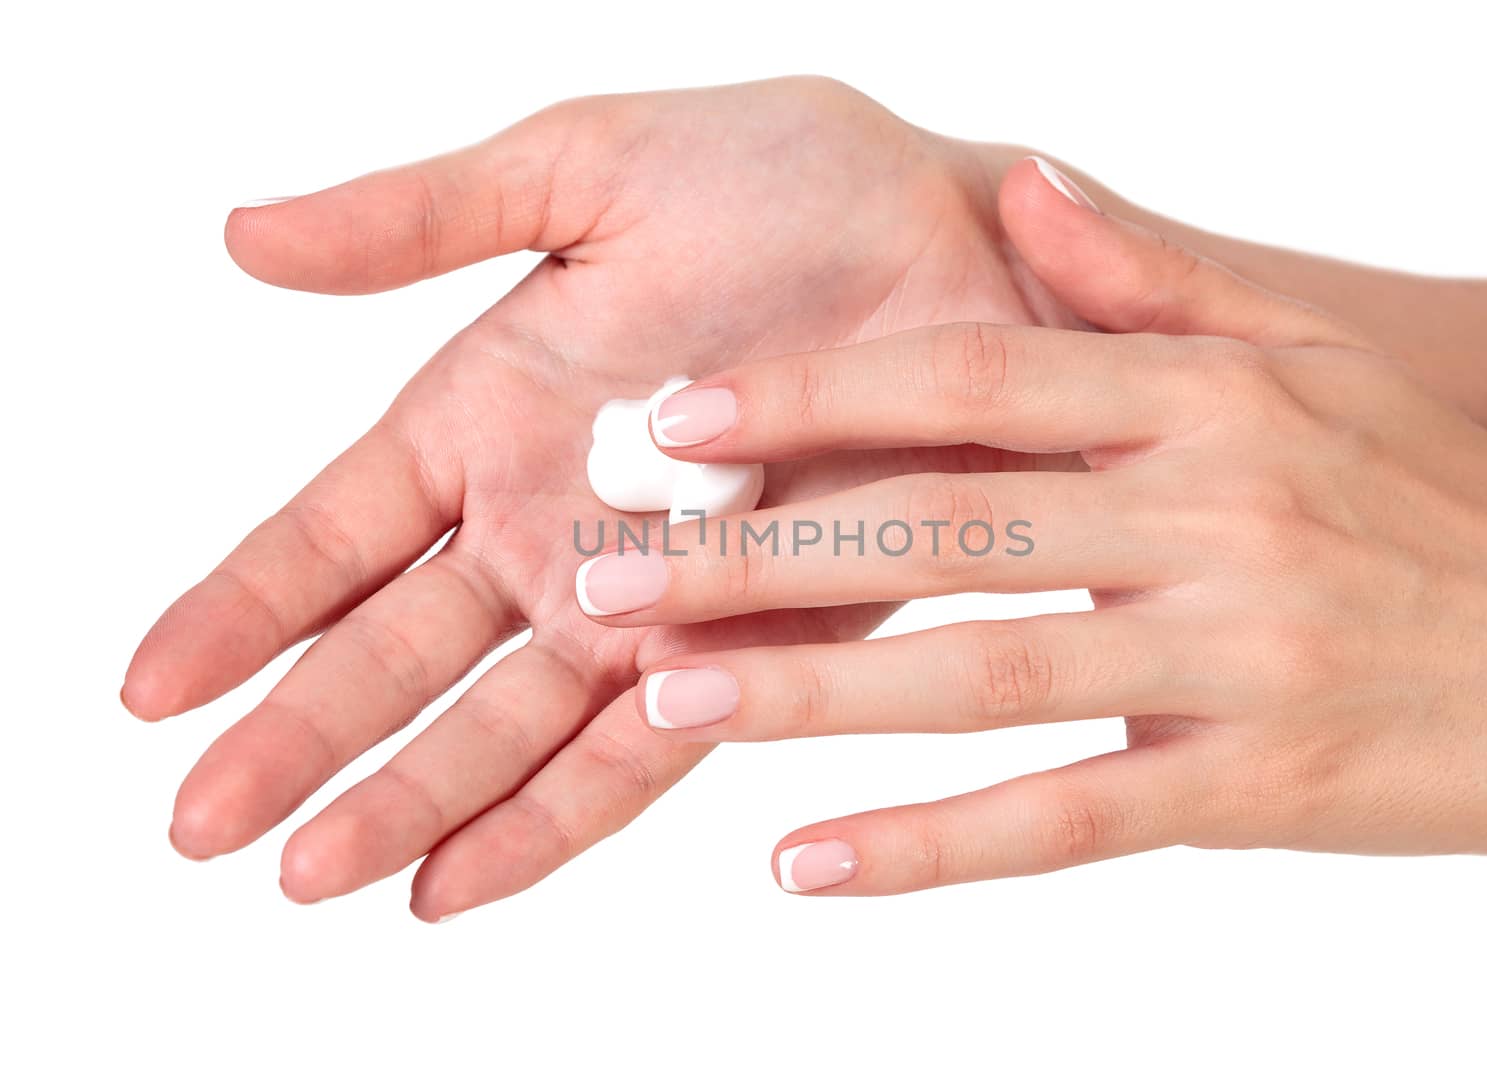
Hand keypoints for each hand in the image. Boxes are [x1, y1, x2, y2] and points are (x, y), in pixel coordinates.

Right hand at [122, 78, 1096, 917]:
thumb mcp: (587, 166)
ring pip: (502, 719)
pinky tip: (467, 879)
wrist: (972, 237)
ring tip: (315, 874)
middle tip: (202, 831)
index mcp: (493, 407)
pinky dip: (554, 816)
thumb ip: (425, 219)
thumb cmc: (795, 177)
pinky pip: (643, 748)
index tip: (146, 691)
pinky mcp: (753, 635)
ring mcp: (648, 587)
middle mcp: (553, 515)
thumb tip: (244, 237)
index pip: (336, 530)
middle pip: (399, 649)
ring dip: (409, 798)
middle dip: (298, 737)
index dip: (240, 607)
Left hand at [586, 172, 1486, 893]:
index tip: (672, 419)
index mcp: (1212, 398)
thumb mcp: (1316, 365)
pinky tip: (804, 861)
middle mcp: (1217, 512)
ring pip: (982, 674)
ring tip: (658, 705)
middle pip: (942, 530)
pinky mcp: (1264, 789)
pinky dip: (929, 847)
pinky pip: (1067, 821)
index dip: (809, 396)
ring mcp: (1239, 657)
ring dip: (806, 694)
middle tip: (599, 575)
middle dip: (756, 553)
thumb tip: (1022, 186)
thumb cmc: (1444, 510)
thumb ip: (1156, 283)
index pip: (972, 384)